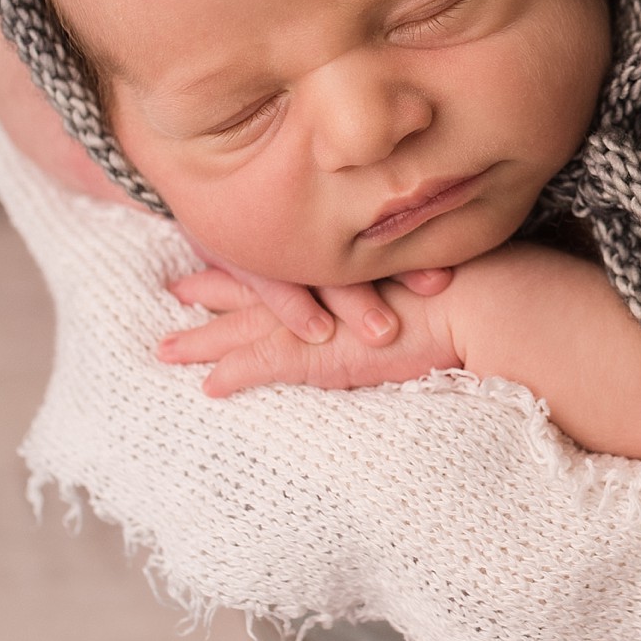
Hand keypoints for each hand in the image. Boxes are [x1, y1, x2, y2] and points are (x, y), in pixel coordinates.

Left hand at [192, 256, 454, 349]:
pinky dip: (233, 375)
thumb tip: (423, 263)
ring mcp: (315, 320)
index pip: (287, 259)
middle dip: (209, 288)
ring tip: (166, 348)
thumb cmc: (463, 280)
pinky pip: (261, 365)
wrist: (473, 299)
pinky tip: (207, 388)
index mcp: (341, 262)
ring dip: (202, 339)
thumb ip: (406, 262)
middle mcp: (319, 284)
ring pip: (240, 328)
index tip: (225, 253)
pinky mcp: (317, 355)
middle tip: (175, 288)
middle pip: (251, 286)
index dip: (255, 257)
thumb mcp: (424, 264)